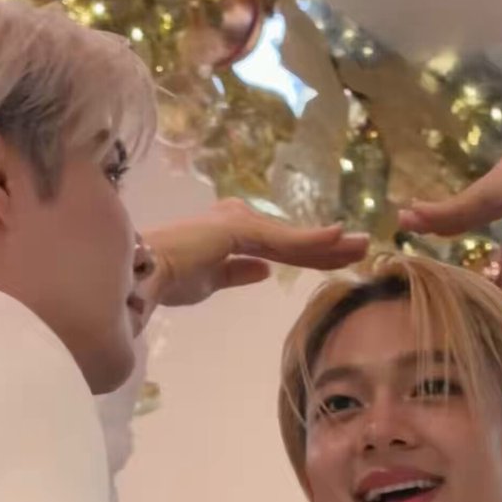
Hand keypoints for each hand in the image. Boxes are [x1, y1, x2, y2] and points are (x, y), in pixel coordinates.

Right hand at [142, 200, 367, 311]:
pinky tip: (337, 239)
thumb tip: (263, 272)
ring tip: (361, 245)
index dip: (310, 254)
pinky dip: (310, 241)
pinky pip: (282, 241)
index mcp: (229, 232)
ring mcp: (239, 222)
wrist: (137, 274)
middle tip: (363, 247)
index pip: (279, 248)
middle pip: (291, 239)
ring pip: (292, 239)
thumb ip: (236, 273)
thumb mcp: (209, 281)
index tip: (339, 259)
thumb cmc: (163, 279)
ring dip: (328, 244)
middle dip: (328, 246)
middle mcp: (237, 220)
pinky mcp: (239, 230)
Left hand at [398, 148, 501, 238]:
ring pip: (463, 202)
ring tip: (406, 222)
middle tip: (414, 221)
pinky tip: (419, 220)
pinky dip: (440, 215)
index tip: (445, 226)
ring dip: (432, 214)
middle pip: (471, 199)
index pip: (489, 200)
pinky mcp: (497, 184)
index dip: (465, 214)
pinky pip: (464, 206)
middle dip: (442, 214)